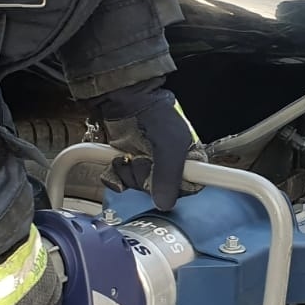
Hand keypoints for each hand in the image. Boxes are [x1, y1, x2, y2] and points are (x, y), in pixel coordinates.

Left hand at [86, 78, 202, 210]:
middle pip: (159, 191)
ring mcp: (147, 167)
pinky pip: (120, 184)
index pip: (188, 188)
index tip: (161, 178)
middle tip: (142, 159)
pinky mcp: (128, 166)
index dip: (174, 188)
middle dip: (145, 177)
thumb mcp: (169, 146)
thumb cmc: (154, 116)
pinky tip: (118, 161)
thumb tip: (165, 204)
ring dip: (129, 174)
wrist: (124, 100)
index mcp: (188, 161)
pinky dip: (116, 175)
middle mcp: (168, 166)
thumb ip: (169, 177)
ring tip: (128, 156)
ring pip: (138, 188)